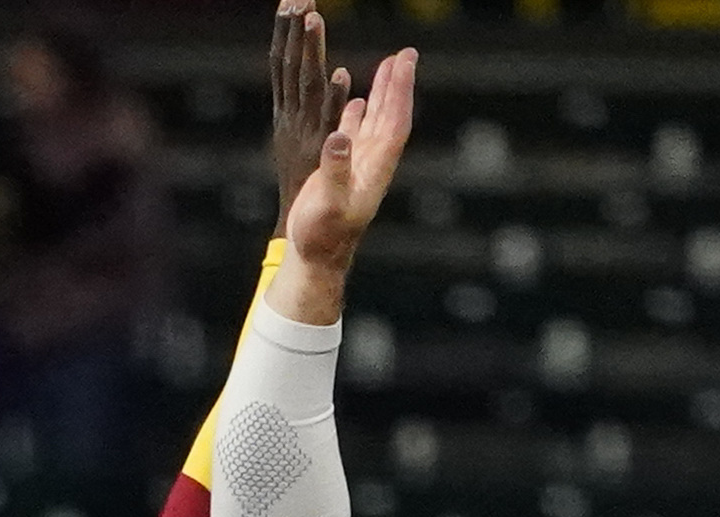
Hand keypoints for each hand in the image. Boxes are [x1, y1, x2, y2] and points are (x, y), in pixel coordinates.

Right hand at [277, 20, 414, 279]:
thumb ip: (336, 170)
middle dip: (397, 84)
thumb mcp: (329, 204)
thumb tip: (341, 136)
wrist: (315, 259)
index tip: (405, 60)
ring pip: (376, 122)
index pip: (394, 122)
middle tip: (405, 53)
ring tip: (386, 66)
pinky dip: (358, 113)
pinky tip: (357, 101)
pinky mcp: (343, 173)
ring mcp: (359, 168)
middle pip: (390, 116)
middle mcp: (372, 165)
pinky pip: (355, 135)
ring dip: (382, 94)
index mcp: (375, 170)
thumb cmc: (322, 238)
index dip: (401, 90)